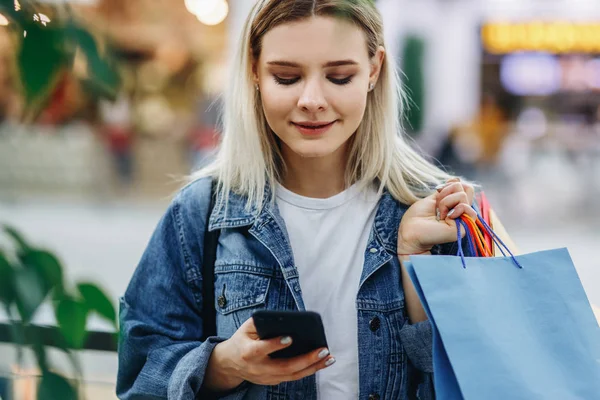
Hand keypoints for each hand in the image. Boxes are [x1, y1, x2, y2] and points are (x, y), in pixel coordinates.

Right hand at [205, 317, 334, 389]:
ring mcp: (266, 377)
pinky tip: (321, 363)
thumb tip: (284, 318)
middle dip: (306, 359)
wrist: (230, 363)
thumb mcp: (246, 328)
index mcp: (248, 352)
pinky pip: (293, 377)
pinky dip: (309, 370)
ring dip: (313, 368)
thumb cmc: (242, 340)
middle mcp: (258, 368)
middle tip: (323, 350)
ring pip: (292, 375)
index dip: (276, 345)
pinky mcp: (273, 381)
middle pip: (284, 367)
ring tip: (329, 358)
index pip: (262, 350)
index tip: (290, 338)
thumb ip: (262, 322)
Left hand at [397, 178, 476, 254]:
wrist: (410, 231)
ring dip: (446, 201)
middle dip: (447, 191)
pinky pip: (467, 208)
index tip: (438, 190)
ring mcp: (463, 218)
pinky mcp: (464, 227)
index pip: (464, 186)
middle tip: (437, 204)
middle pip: (467, 188)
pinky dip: (455, 208)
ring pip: (464, 196)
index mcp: (453, 204)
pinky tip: (447, 217)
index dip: (451, 184)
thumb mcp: (433, 198)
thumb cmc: (417, 216)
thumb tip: (457, 180)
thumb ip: (447, 190)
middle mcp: (460, 211)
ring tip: (439, 213)